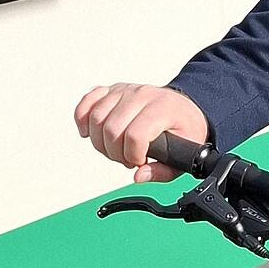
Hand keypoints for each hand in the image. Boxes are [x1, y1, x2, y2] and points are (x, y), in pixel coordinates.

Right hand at [74, 82, 210, 182]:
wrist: (186, 108)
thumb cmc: (184, 128)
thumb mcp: (186, 154)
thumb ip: (163, 171)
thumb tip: (139, 177)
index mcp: (163, 108)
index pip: (135, 134)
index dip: (132, 155)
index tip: (139, 161)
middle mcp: (143, 95)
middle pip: (112, 128)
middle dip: (116, 153)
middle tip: (127, 158)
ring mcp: (126, 90)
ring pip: (96, 117)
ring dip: (100, 142)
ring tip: (116, 148)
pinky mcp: (114, 90)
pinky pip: (89, 99)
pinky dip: (82, 117)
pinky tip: (89, 132)